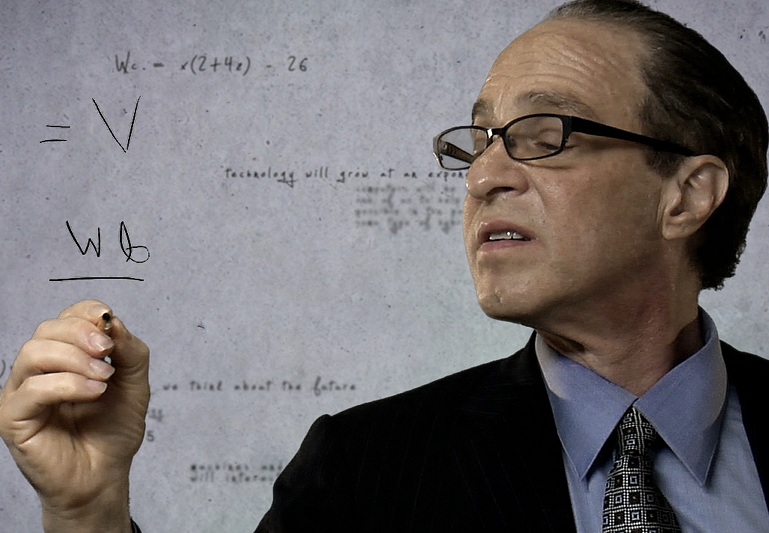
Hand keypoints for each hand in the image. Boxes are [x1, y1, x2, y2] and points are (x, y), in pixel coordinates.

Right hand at [0, 300, 149, 531]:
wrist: (104, 476)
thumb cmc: (113, 432)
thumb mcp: (135, 385)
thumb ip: (130, 352)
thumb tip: (113, 322)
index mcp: (64, 356)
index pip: (66, 317)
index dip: (87, 314)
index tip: (110, 326)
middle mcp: (38, 370)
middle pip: (46, 329)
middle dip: (81, 333)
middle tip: (108, 352)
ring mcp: (21, 393)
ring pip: (34, 353)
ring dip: (75, 359)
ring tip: (103, 377)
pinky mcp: (13, 418)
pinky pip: (32, 389)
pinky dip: (67, 384)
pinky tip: (93, 392)